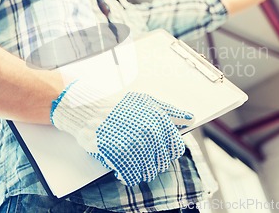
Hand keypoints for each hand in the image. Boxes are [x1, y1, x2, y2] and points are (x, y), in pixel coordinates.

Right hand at [50, 80, 193, 185]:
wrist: (87, 107)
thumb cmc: (116, 104)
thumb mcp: (146, 101)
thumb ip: (170, 111)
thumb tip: (191, 118)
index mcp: (158, 119)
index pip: (175, 147)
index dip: (168, 152)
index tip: (159, 152)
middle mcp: (149, 132)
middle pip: (162, 161)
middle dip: (154, 162)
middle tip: (141, 157)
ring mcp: (133, 143)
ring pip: (148, 170)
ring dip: (142, 171)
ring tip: (132, 163)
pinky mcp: (118, 154)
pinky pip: (131, 175)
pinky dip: (129, 176)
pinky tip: (124, 171)